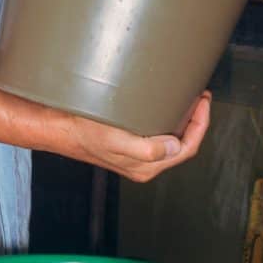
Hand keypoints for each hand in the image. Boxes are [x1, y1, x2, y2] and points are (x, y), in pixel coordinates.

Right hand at [60, 92, 209, 181]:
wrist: (59, 128)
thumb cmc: (83, 133)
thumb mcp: (114, 140)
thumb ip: (146, 149)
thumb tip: (174, 147)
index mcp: (147, 166)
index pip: (186, 148)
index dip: (200, 125)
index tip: (202, 102)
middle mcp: (146, 164)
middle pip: (183, 144)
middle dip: (196, 120)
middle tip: (199, 96)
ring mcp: (139, 155)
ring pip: (173, 139)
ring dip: (184, 119)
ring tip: (189, 98)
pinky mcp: (132, 144)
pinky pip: (160, 134)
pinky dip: (170, 119)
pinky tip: (168, 105)